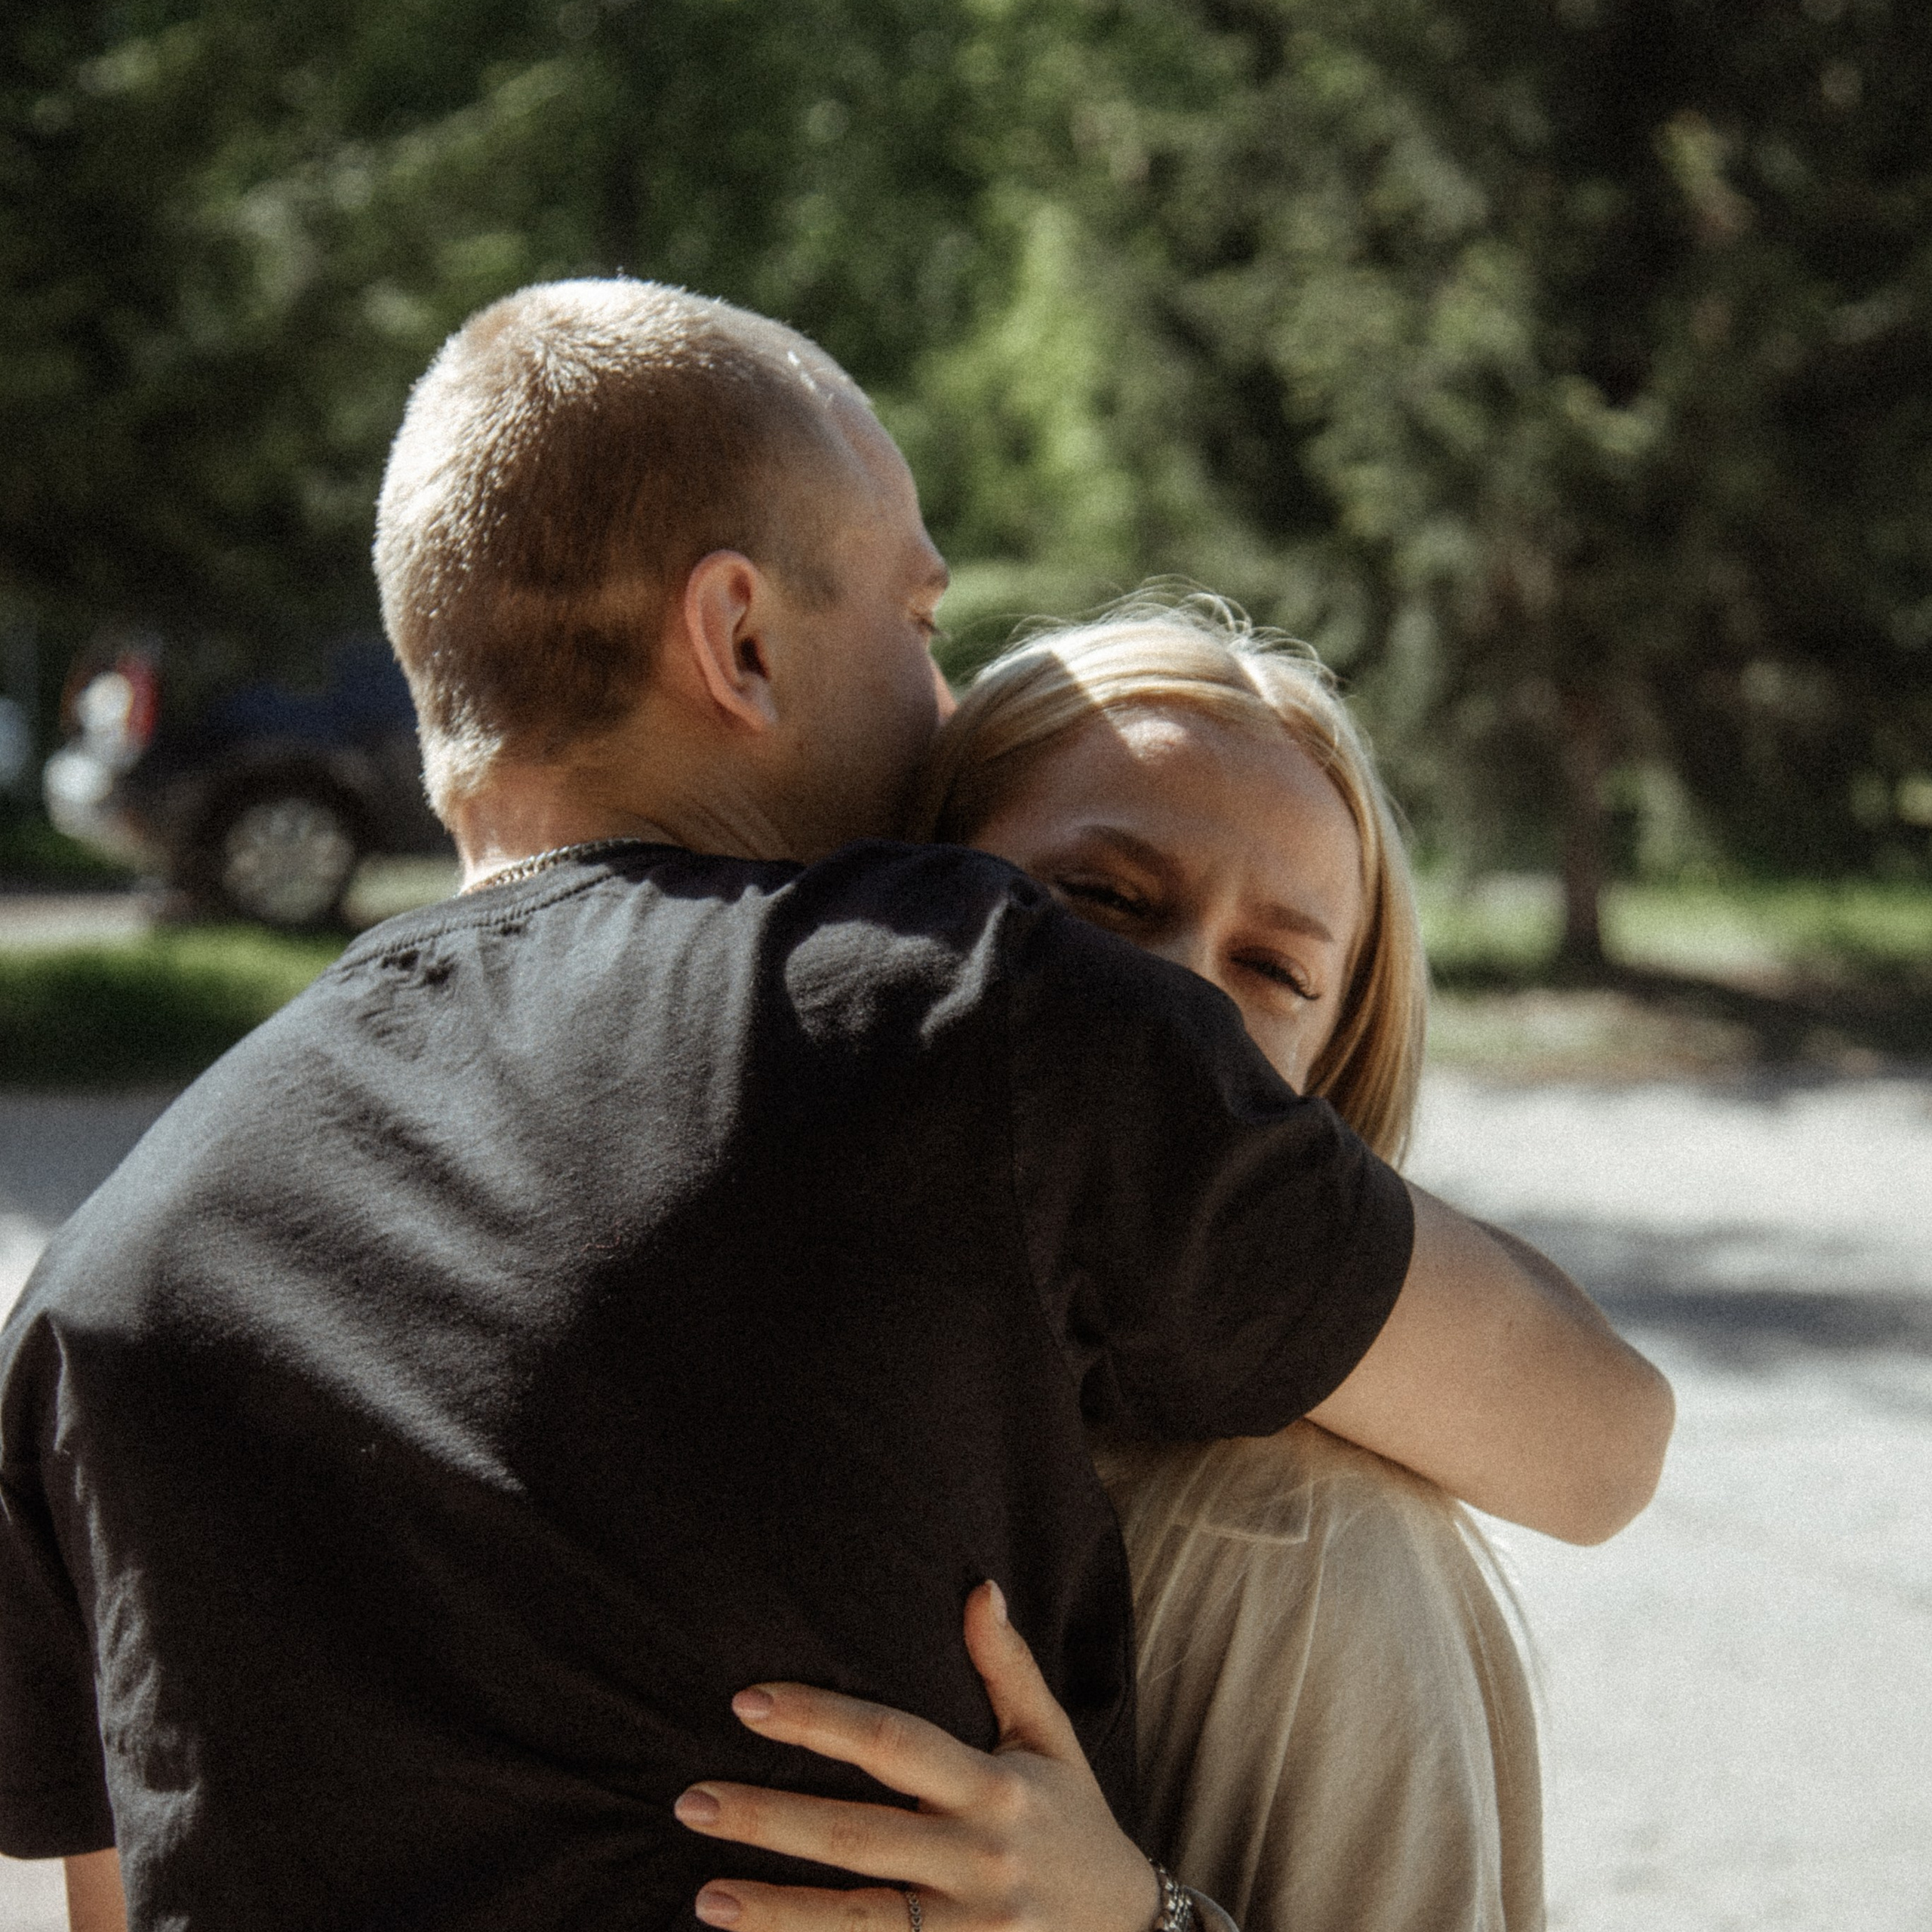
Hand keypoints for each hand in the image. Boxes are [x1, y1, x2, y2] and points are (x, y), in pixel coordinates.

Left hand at [674, 1580, 1158, 1931]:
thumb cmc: (1077, 1824)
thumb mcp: (1053, 1742)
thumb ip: (1009, 1668)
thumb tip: (979, 1586)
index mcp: (995, 1786)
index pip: (892, 1742)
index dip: (819, 1720)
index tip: (748, 1701)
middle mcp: (982, 1857)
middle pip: (859, 1836)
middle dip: (769, 1818)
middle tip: (691, 1802)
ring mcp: (974, 1931)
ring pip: (860, 1922)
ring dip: (777, 1912)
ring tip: (705, 1895)